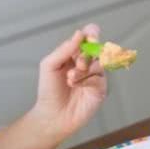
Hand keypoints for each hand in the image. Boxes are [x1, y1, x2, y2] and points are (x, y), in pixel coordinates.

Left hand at [32, 24, 106, 141]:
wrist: (51, 115)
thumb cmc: (49, 90)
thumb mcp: (49, 65)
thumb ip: (64, 49)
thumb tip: (80, 34)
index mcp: (76, 53)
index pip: (89, 36)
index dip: (92, 33)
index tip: (90, 35)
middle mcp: (88, 62)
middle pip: (97, 48)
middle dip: (86, 54)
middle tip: (77, 63)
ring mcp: (96, 75)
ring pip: (98, 63)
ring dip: (83, 69)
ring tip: (70, 78)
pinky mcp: (100, 88)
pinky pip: (99, 78)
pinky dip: (86, 80)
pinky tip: (75, 85)